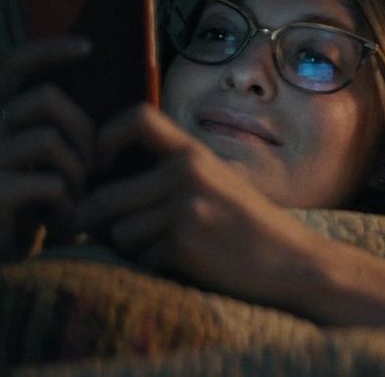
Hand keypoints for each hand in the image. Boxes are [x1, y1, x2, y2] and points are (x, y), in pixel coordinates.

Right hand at [0, 36, 95, 266]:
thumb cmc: (18, 214)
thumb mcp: (29, 164)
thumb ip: (47, 130)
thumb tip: (101, 98)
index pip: (14, 65)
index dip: (51, 50)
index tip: (89, 46)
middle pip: (47, 99)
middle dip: (84, 129)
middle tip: (95, 165)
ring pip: (52, 140)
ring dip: (78, 172)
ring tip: (74, 200)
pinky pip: (51, 182)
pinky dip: (68, 205)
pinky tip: (62, 223)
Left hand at [75, 106, 335, 308]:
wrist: (293, 262)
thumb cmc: (248, 225)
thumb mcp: (217, 180)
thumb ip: (171, 173)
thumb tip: (102, 185)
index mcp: (194, 152)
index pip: (137, 118)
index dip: (104, 136)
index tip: (99, 163)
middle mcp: (186, 174)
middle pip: (106, 196)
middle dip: (92, 220)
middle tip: (92, 232)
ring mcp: (185, 209)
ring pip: (119, 233)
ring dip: (131, 248)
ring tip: (166, 247)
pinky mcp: (183, 244)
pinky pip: (140, 258)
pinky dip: (153, 266)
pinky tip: (184, 262)